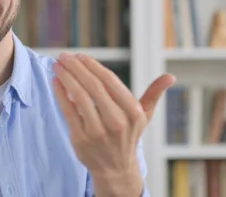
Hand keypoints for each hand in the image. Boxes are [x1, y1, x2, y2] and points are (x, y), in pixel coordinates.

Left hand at [52, 53, 174, 195]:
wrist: (115, 169)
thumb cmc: (128, 136)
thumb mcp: (144, 116)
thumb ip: (153, 94)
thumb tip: (170, 77)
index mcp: (133, 112)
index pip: (109, 81)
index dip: (92, 66)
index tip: (80, 55)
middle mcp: (117, 121)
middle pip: (93, 86)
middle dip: (76, 67)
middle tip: (64, 56)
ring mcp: (98, 131)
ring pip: (79, 96)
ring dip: (66, 77)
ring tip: (57, 66)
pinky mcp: (81, 139)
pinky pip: (68, 111)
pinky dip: (60, 94)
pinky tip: (56, 82)